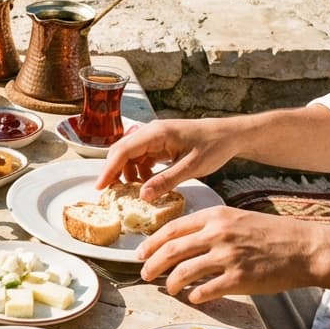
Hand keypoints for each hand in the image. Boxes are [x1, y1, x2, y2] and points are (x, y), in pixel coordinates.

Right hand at [96, 118, 237, 200]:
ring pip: (130, 155)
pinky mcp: (159, 144)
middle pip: (121, 151)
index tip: (100, 187)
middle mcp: (151, 132)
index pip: (123, 150)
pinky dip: (140, 172)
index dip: (109, 169)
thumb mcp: (191, 167)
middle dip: (114, 172)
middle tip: (111, 193)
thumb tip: (143, 196)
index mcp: (156, 133)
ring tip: (136, 191)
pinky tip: (149, 183)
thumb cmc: (214, 146)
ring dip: (129, 173)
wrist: (229, 135)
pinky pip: (141, 158)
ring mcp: (154, 138)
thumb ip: (166, 180)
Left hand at [137, 206, 318, 301]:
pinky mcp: (240, 278)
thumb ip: (208, 226)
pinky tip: (193, 298)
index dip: (150, 243)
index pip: (171, 229)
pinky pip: (206, 290)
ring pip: (184, 271)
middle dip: (152, 264)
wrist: (305, 248)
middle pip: (171, 250)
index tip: (139, 254)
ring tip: (169, 288)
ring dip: (171, 282)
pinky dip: (195, 295)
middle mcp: (217, 234)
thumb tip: (180, 241)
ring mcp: (228, 256)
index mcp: (214, 217)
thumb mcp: (235, 218)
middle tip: (144, 274)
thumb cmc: (270, 233)